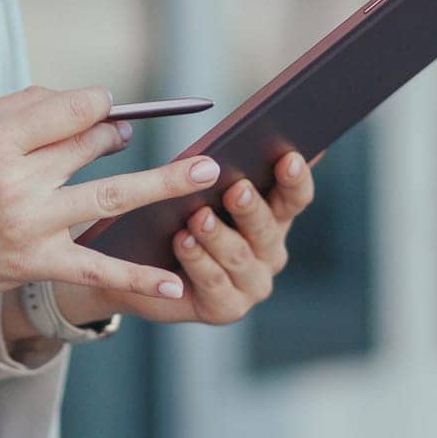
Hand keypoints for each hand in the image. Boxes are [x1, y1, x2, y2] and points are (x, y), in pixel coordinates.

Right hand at [0, 84, 220, 309]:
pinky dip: (137, 277)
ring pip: (109, 197)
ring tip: (206, 172)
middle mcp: (16, 181)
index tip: (98, 106)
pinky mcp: (34, 265)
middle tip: (128, 132)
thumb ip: (22, 106)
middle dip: (115, 133)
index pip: (69, 107)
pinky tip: (174, 281)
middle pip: (90, 145)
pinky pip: (95, 270)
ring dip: (163, 183)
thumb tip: (83, 101)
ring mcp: (29, 227)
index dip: (93, 103)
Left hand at [82, 151, 316, 326]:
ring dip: (217, 235)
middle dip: (251, 208)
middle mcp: (270, 252)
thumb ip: (226, 166)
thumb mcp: (200, 187)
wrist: (141, 266)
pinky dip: (198, 261)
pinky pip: (214, 282)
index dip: (295, 179)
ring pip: (238, 256)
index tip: (288, 156)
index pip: (295, 197)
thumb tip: (252, 129)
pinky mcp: (226, 308)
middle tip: (237, 189)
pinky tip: (182, 242)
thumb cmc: (178, 213)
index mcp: (274, 216)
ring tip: (197, 216)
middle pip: (268, 228)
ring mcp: (251, 283)